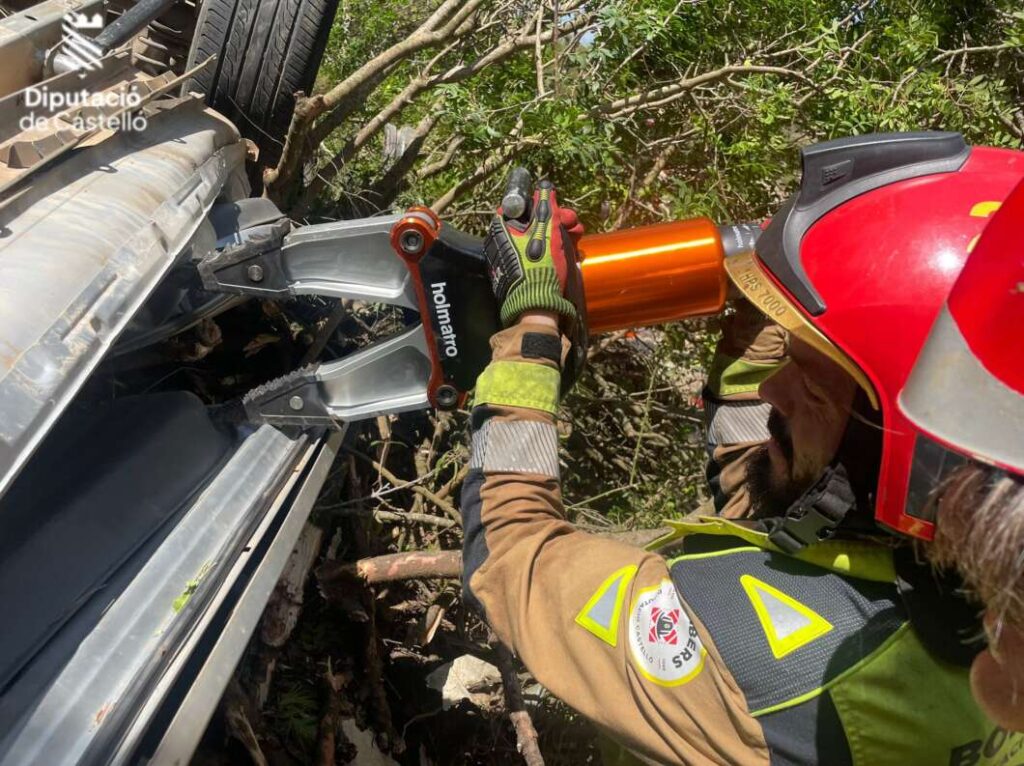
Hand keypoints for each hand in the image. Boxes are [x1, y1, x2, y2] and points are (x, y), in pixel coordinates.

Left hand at [484, 174, 584, 327]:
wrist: (536, 306)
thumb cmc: (540, 265)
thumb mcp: (547, 232)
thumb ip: (546, 207)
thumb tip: (544, 187)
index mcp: (502, 228)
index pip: (522, 206)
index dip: (544, 205)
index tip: (560, 210)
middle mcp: (503, 242)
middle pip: (534, 222)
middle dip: (558, 221)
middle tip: (574, 225)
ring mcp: (511, 258)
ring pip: (540, 238)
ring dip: (561, 235)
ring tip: (577, 240)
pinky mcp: (520, 272)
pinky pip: (539, 255)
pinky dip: (555, 252)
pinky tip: (570, 255)